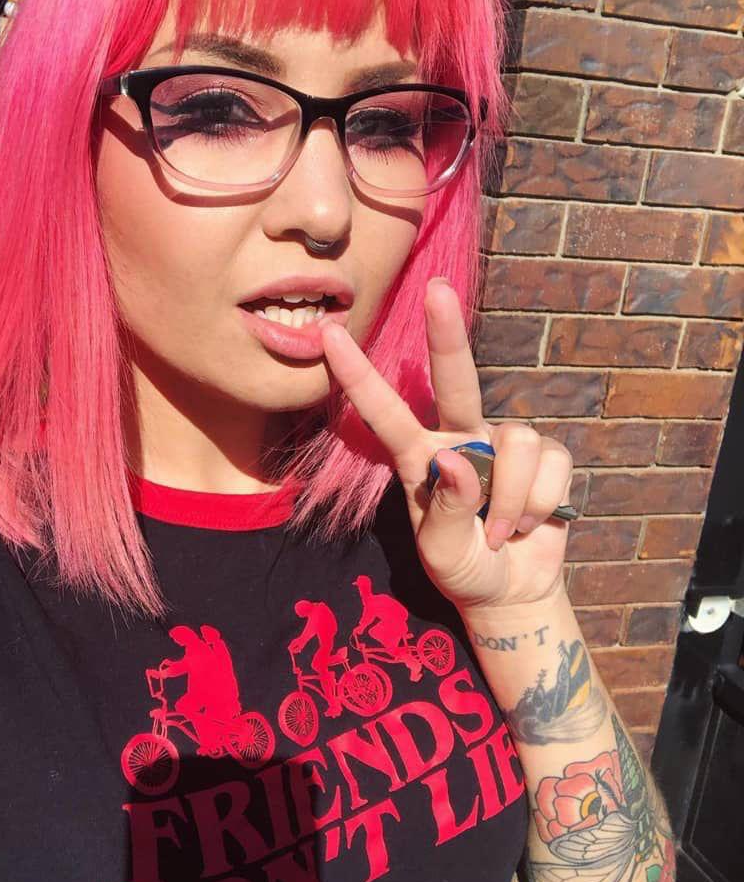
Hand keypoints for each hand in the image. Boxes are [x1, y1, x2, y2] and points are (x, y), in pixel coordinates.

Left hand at [320, 278, 573, 610]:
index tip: (331, 336)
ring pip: (517, 443)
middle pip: (456, 380)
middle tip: (437, 290)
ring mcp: (504, 445)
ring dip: (512, 499)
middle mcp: (461, 439)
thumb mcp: (441, 551)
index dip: (359, 377)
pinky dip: (540, 505)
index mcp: (420, 459)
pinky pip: (551, 467)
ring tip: (500, 531)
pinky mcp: (547, 458)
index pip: (386, 414)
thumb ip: (447, 509)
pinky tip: (529, 524)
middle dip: (447, 335)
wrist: (510, 591)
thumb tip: (456, 458)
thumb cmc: (462, 567)